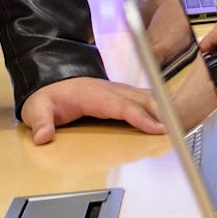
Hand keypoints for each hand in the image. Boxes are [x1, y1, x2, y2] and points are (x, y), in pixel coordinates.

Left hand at [19, 76, 164, 142]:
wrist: (48, 81)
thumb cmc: (46, 97)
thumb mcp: (36, 110)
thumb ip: (41, 122)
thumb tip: (43, 136)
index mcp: (92, 94)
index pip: (122, 106)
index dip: (141, 117)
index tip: (158, 128)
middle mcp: (108, 89)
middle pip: (140, 98)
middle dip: (161, 112)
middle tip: (178, 129)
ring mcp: (115, 90)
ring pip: (145, 96)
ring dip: (162, 108)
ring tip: (179, 124)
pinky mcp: (119, 94)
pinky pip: (141, 98)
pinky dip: (156, 105)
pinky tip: (167, 114)